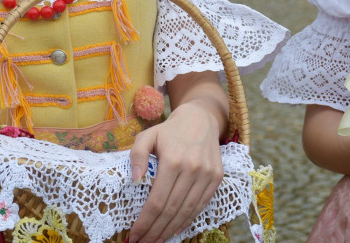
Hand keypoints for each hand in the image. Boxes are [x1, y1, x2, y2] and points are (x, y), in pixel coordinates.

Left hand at [128, 101, 223, 242]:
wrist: (201, 119)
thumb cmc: (169, 131)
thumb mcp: (147, 135)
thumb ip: (137, 155)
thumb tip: (135, 181)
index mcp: (173, 159)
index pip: (157, 201)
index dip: (145, 222)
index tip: (133, 235)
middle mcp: (192, 168)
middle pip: (171, 210)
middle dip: (154, 231)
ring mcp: (207, 174)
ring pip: (187, 211)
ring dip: (170, 230)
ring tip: (156, 240)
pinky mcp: (216, 178)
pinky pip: (201, 205)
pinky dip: (187, 221)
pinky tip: (174, 230)